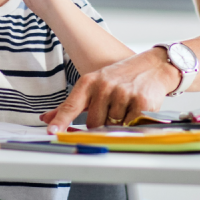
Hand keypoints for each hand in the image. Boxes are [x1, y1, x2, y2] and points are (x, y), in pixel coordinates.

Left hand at [41, 49, 180, 131]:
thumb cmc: (122, 78)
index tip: (52, 131)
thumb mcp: (94, 85)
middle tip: (112, 110)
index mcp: (90, 82)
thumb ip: (71, 105)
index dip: (61, 121)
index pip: (71, 105)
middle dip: (102, 123)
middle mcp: (105, 86)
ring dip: (119, 123)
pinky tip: (136, 109)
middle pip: (93, 123)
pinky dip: (132, 122)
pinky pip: (130, 125)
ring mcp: (123, 93)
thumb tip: (46, 118)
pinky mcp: (140, 102)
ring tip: (126, 106)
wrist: (153, 67)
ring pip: (113, 126)